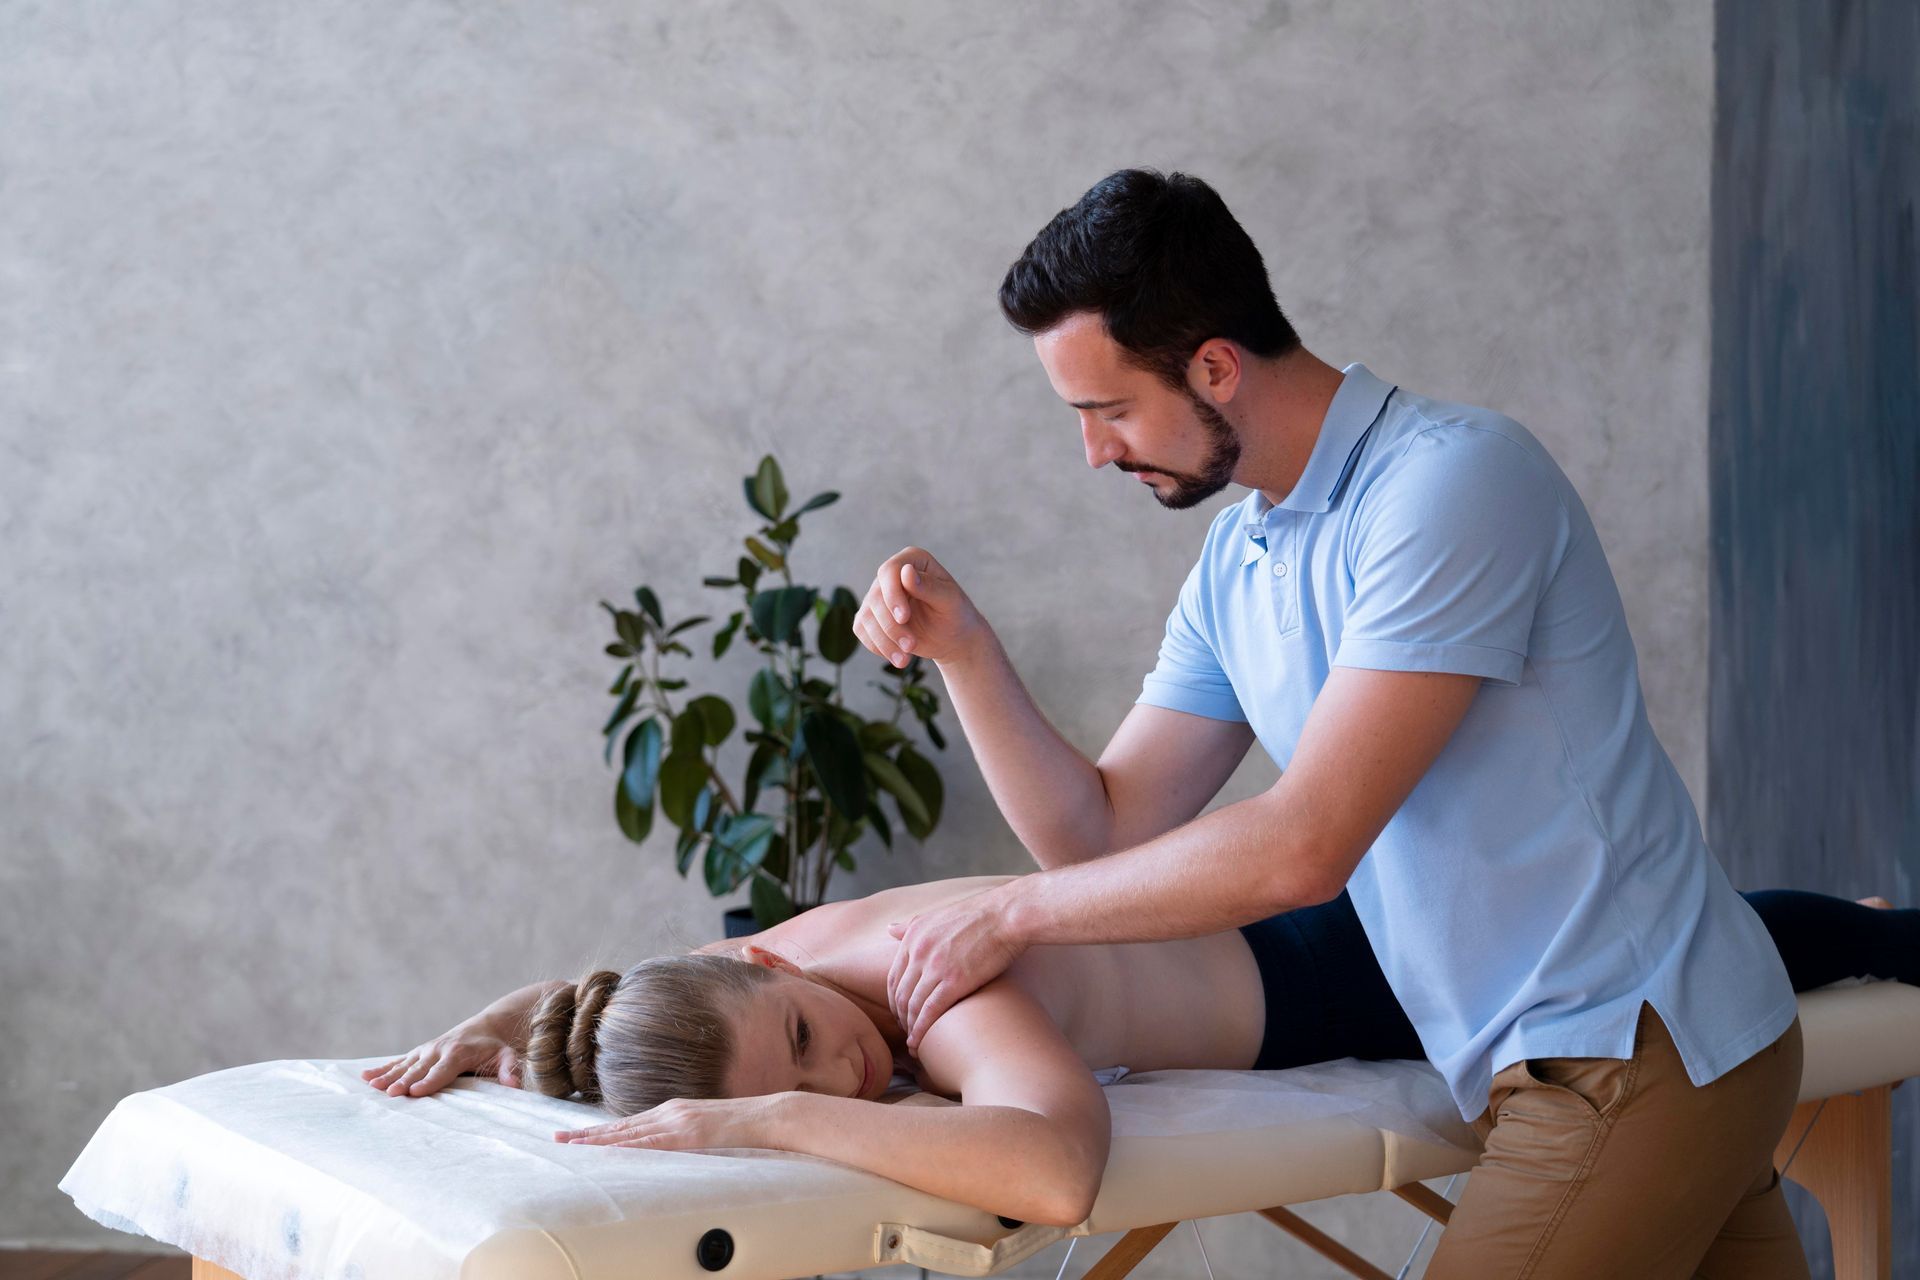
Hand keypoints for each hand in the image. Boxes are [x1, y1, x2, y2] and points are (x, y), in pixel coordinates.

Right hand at [361, 1021, 520, 1096]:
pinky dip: (382, 1068)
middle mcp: (438, 1050)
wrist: (485, 1027)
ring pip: (404, 1065)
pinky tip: (365, 1077)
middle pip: (419, 1069)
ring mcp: (425, 1050)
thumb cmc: (495, 1046)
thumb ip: (509, 1068)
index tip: (416, 1091)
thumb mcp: (506, 1055)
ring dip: (387, 1075)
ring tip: (371, 1085)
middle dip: (404, 1081)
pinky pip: (398, 1061)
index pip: (442, 1070)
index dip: (429, 1081)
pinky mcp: (418, 1052)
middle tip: (390, 1093)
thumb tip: (515, 1085)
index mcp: (458, 1053)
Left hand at [554, 1095, 785, 1150]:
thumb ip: (686, 1133)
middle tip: (557, 1139)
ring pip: (630, 1132)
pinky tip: (610, 1150)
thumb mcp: (707, 1126)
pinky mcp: (689, 1132)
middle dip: (588, 1134)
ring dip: (598, 1140)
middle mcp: (671, 1111)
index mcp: (674, 1110)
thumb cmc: (743, 1124)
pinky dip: (627, 1145)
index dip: (602, 1130)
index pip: (630, 1123)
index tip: (576, 1135)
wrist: (769, 1115)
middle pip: (622, 1126)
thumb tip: (669, 1146)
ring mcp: (679, 1120)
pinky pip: (652, 1142)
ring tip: (572, 1146)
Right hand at [854, 546, 988, 668]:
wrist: (952, 637)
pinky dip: (878, 646)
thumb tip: (906, 571)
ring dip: (884, 641)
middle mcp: (891, 574)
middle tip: (911, 646)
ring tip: (904, 660)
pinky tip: (897, 656)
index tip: (903, 618)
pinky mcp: (871, 616)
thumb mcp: (949, 601)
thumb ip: (929, 587)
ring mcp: (878, 595)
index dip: (892, 595)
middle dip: (891, 626)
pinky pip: (862, 630)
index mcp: (912, 560)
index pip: (890, 571)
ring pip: (866, 617)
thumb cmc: (955, 614)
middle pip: (876, 598)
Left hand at [886, 889, 1026, 1052]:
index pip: (893, 978)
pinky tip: (919, 1042)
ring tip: (914, 1042)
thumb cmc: (979, 916)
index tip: (901, 1012)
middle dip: (900, 1017)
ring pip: (912, 1006)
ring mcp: (935, 967)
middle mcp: (919, 953)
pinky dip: (921, 1030)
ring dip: (910, 1027)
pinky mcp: (955, 981)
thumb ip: (911, 925)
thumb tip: (890, 929)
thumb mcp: (937, 915)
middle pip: (901, 995)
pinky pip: (930, 1011)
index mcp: (913, 937)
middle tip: (906, 1031)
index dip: (894, 1000)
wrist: (1007, 916)